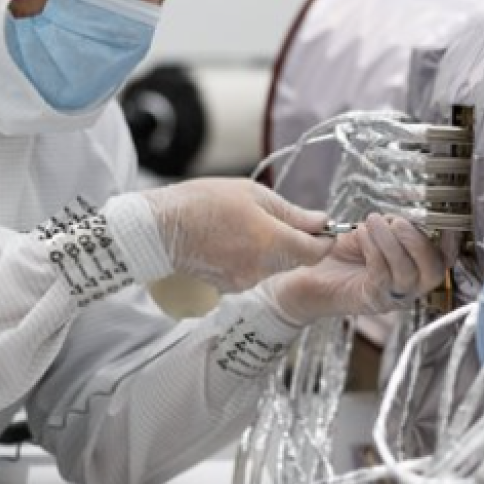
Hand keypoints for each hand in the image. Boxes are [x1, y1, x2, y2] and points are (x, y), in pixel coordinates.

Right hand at [142, 178, 333, 292]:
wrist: (159, 229)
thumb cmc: (203, 203)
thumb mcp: (253, 194)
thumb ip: (292, 212)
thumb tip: (322, 220)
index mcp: (272, 241)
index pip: (316, 251)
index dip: (324, 239)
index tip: (322, 227)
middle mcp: (261, 268)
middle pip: (297, 260)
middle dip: (297, 242)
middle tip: (281, 219)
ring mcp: (245, 281)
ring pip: (275, 267)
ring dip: (273, 250)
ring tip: (248, 226)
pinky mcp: (230, 288)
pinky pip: (253, 273)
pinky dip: (252, 258)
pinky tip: (233, 241)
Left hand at [261, 213, 444, 324]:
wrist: (304, 276)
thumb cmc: (340, 253)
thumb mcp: (371, 233)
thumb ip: (391, 225)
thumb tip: (404, 215)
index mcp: (415, 268)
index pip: (445, 259)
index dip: (450, 239)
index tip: (439, 217)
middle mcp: (409, 287)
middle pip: (434, 270)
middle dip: (418, 241)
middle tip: (396, 221)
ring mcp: (390, 297)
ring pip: (406, 273)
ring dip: (390, 242)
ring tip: (372, 222)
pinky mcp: (369, 301)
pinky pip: (382, 277)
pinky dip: (374, 251)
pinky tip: (361, 235)